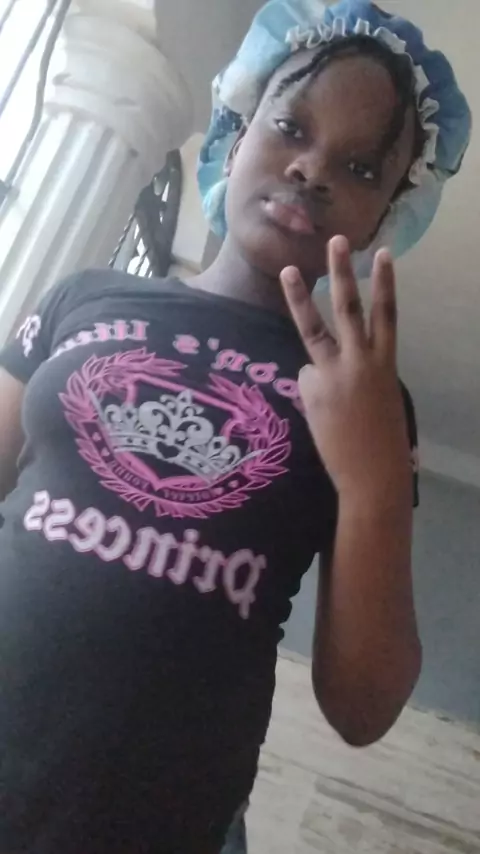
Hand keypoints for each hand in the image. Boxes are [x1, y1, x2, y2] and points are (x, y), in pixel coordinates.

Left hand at [280, 236, 411, 506]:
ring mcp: (332, 375)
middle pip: (348, 308)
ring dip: (300, 297)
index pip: (386, 314)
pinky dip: (311, 390)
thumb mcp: (380, 397)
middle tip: (336, 241)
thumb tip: (324, 365)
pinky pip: (306, 380)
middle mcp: (359, 362)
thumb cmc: (382, 441)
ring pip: (313, 329)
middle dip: (342, 272)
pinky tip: (321, 413)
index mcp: (385, 364)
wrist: (372, 476)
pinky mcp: (310, 392)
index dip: (386, 283)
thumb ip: (359, 373)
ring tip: (288, 270)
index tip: (383, 253)